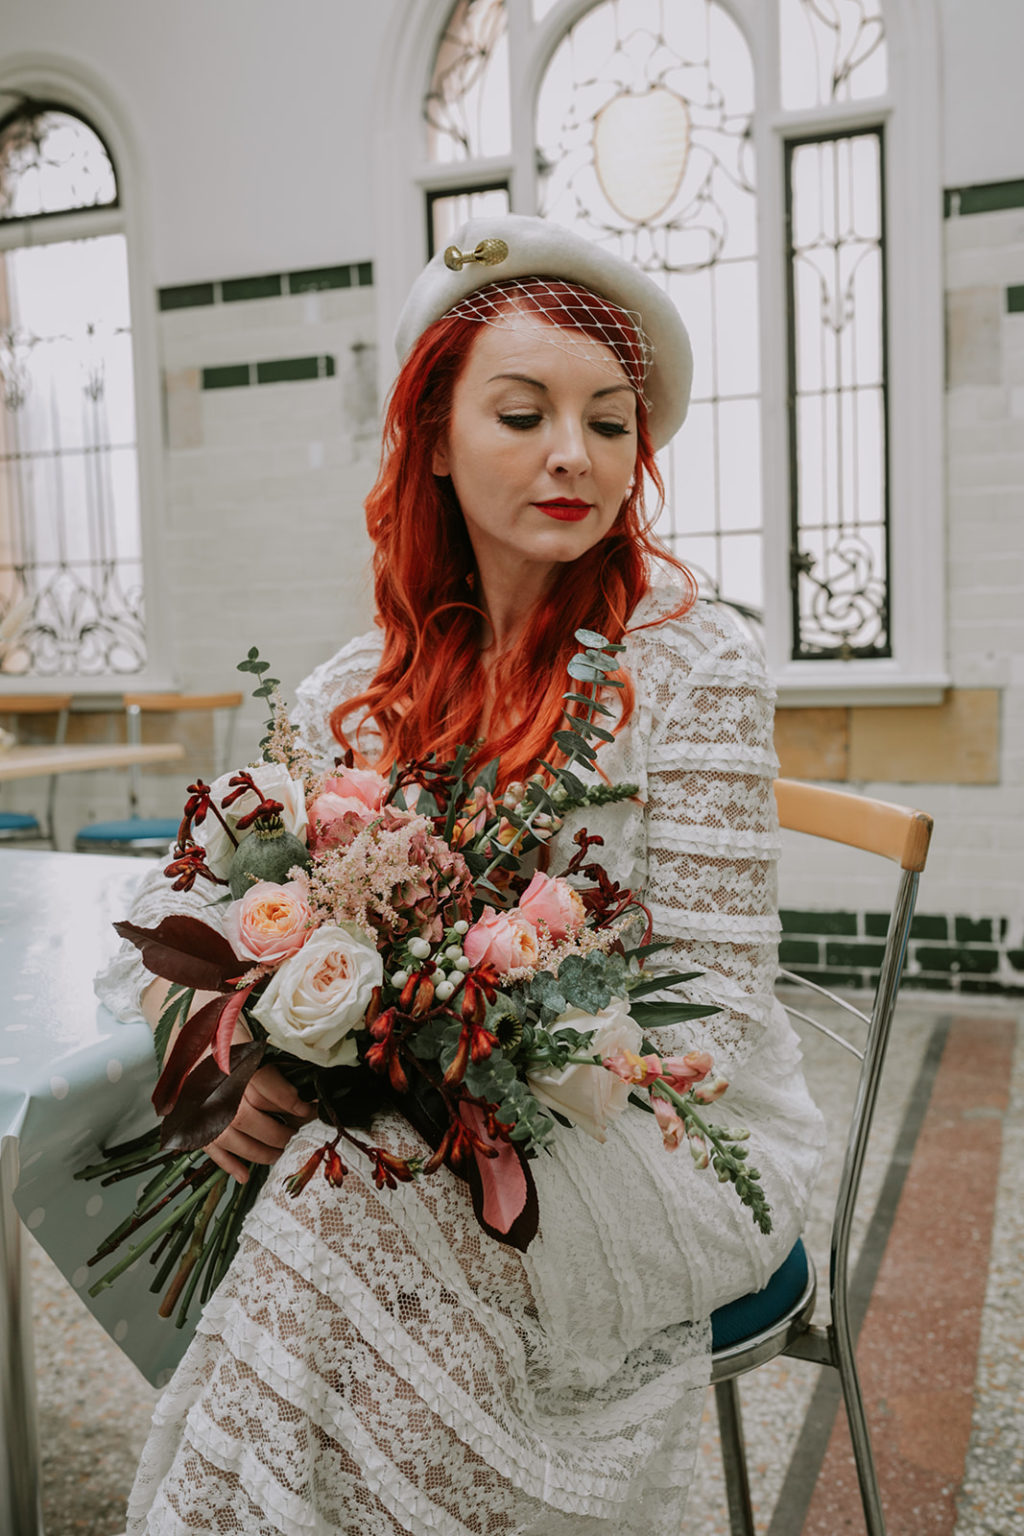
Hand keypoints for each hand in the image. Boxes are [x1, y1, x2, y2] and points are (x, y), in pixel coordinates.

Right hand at [143, 978, 316, 1185]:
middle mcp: (214, 1089)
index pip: (271, 1092)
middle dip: (282, 1133)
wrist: (175, 1020)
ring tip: (280, 1154)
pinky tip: (245, 1176)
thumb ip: (266, 1051)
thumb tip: (297, 1078)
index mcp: (231, 1062)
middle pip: (255, 1122)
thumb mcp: (244, 1026)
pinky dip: (228, 1165)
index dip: (296, 1105)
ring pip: (236, 1141)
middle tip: (298, 1135)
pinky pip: (210, 1149)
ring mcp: (199, 1109)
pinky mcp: (187, 1120)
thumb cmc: (215, 1020)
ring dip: (261, 1152)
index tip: (311, 1110)